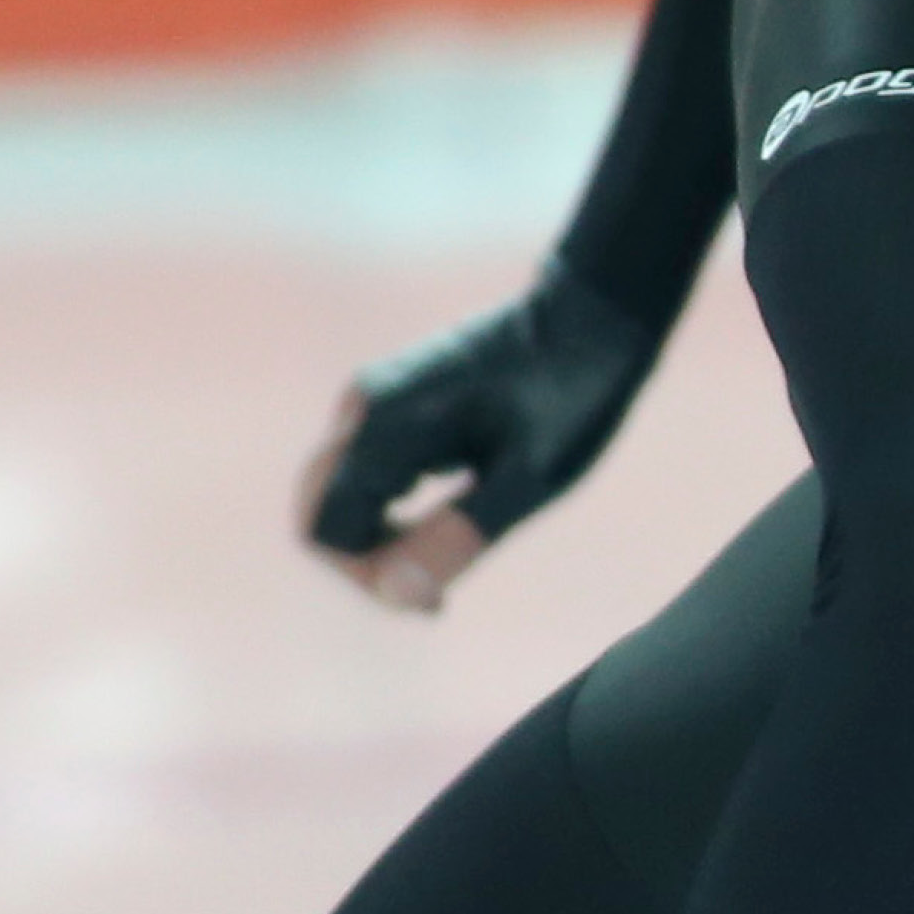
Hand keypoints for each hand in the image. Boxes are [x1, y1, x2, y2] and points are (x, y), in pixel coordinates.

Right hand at [296, 265, 658, 609]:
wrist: (592, 314)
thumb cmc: (572, 393)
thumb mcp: (528, 479)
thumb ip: (459, 536)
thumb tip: (397, 596)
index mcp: (383, 423)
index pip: (325, 531)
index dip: (367, 578)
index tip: (436, 599)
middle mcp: (361, 409)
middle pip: (322, 518)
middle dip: (370, 565)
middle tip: (444, 591)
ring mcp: (372, 404)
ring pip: (340, 501)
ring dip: (382, 542)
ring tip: (458, 553)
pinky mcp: (391, 408)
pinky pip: (365, 479)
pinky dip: (393, 516)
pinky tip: (453, 518)